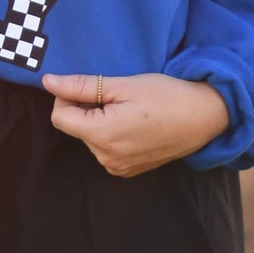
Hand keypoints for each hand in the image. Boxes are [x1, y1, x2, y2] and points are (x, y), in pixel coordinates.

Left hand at [43, 72, 230, 178]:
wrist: (206, 117)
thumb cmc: (167, 95)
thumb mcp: (124, 85)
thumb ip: (82, 86)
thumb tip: (48, 82)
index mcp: (102, 136)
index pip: (59, 117)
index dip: (68, 96)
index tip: (91, 86)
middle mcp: (106, 158)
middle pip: (75, 127)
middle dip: (87, 108)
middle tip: (118, 96)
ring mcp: (118, 167)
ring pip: (90, 137)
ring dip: (100, 121)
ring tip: (130, 110)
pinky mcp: (128, 170)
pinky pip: (105, 149)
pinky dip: (112, 134)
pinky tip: (135, 123)